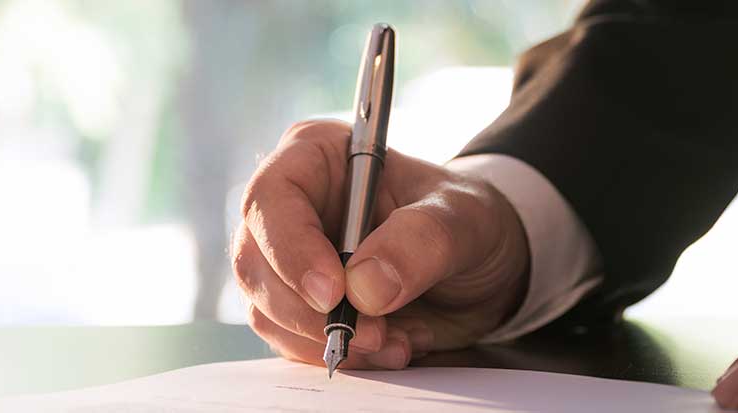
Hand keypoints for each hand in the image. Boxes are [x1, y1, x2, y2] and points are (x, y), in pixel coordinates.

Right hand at [232, 119, 529, 369]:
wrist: (482, 269)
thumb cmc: (468, 220)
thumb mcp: (464, 218)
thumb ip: (420, 242)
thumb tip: (363, 287)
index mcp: (316, 157)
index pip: (271, 198)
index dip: (291, 248)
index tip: (333, 292)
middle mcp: (291, 207)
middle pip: (256, 262)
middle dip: (311, 310)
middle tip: (374, 331)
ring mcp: (287, 260)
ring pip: (266, 310)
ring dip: (327, 339)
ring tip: (395, 340)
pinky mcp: (298, 306)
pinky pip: (292, 341)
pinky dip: (339, 355)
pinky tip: (389, 345)